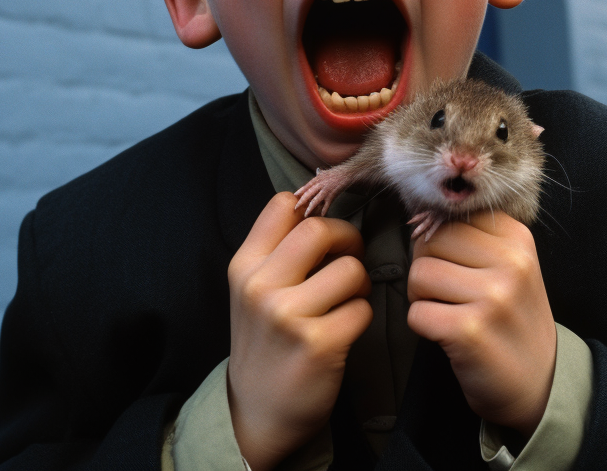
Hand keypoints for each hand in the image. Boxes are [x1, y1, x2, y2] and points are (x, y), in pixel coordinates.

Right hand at [227, 192, 372, 469]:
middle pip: (320, 229)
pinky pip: (362, 308)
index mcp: (244, 266)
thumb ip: (277, 248)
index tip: (324, 231)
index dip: (314, 210)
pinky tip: (345, 328)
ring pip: (350, 269)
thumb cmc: (265, 340)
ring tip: (348, 297)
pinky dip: (361, 316)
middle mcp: (261, 287)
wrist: (256, 412)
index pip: (283, 205)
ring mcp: (288, 316)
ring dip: (359, 283)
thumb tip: (315, 195)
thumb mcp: (252, 289)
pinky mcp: (318, 344)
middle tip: (350, 255)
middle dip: (348, 238)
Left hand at [407, 213, 556, 437]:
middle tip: (446, 291)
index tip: (451, 263)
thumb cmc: (513, 319)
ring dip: (421, 297)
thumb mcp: (511, 267)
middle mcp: (509, 263)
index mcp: (517, 238)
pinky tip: (447, 333)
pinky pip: (416, 313)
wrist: (541, 383)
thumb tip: (419, 221)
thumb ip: (474, 239)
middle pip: (431, 241)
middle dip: (426, 266)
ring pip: (419, 274)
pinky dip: (422, 325)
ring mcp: (492, 296)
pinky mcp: (469, 330)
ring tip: (446, 310)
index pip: (452, 217)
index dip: (439, 240)